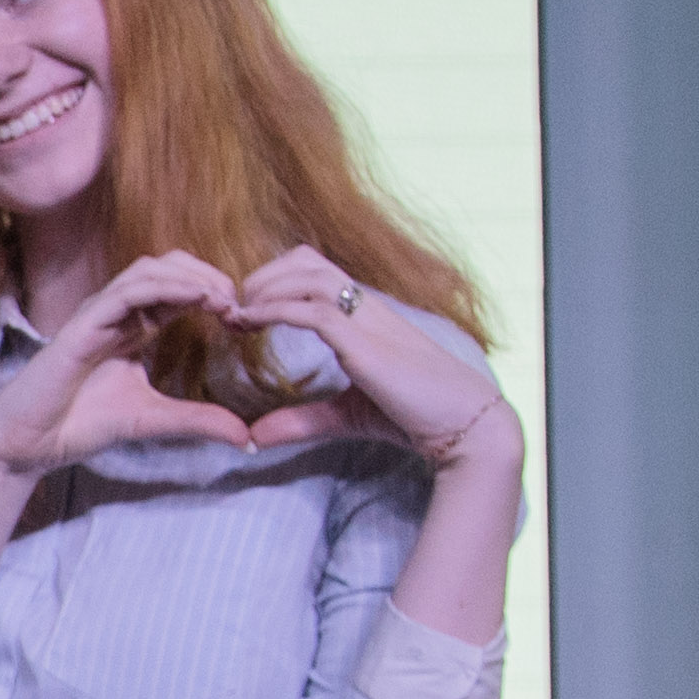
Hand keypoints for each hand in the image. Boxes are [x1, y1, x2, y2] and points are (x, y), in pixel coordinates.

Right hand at [0, 250, 259, 482]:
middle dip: (209, 274)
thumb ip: (196, 421)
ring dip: (192, 276)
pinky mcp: (81, 326)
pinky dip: (166, 287)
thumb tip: (245, 437)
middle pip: (168, 266)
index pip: (178, 289)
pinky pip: (127, 291)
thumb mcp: (152, 421)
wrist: (27, 446)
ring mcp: (97, 315)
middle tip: (239, 303)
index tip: (243, 318)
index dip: (214, 293)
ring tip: (223, 298)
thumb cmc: (77, 427)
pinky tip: (197, 299)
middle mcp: (115, 314)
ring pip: (149, 269)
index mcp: (131, 328)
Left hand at [232, 247, 520, 473]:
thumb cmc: (413, 414)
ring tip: (237, 313)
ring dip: (264, 288)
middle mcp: (366, 308)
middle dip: (263, 275)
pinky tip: (250, 322)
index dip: (275, 281)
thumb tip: (254, 438)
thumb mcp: (345, 414)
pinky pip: (315, 310)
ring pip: (308, 276)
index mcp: (365, 315)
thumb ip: (300, 421)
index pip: (315, 272)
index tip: (244, 312)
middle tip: (234, 306)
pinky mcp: (366, 343)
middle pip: (307, 260)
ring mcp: (368, 320)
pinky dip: (276, 310)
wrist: (464, 425)